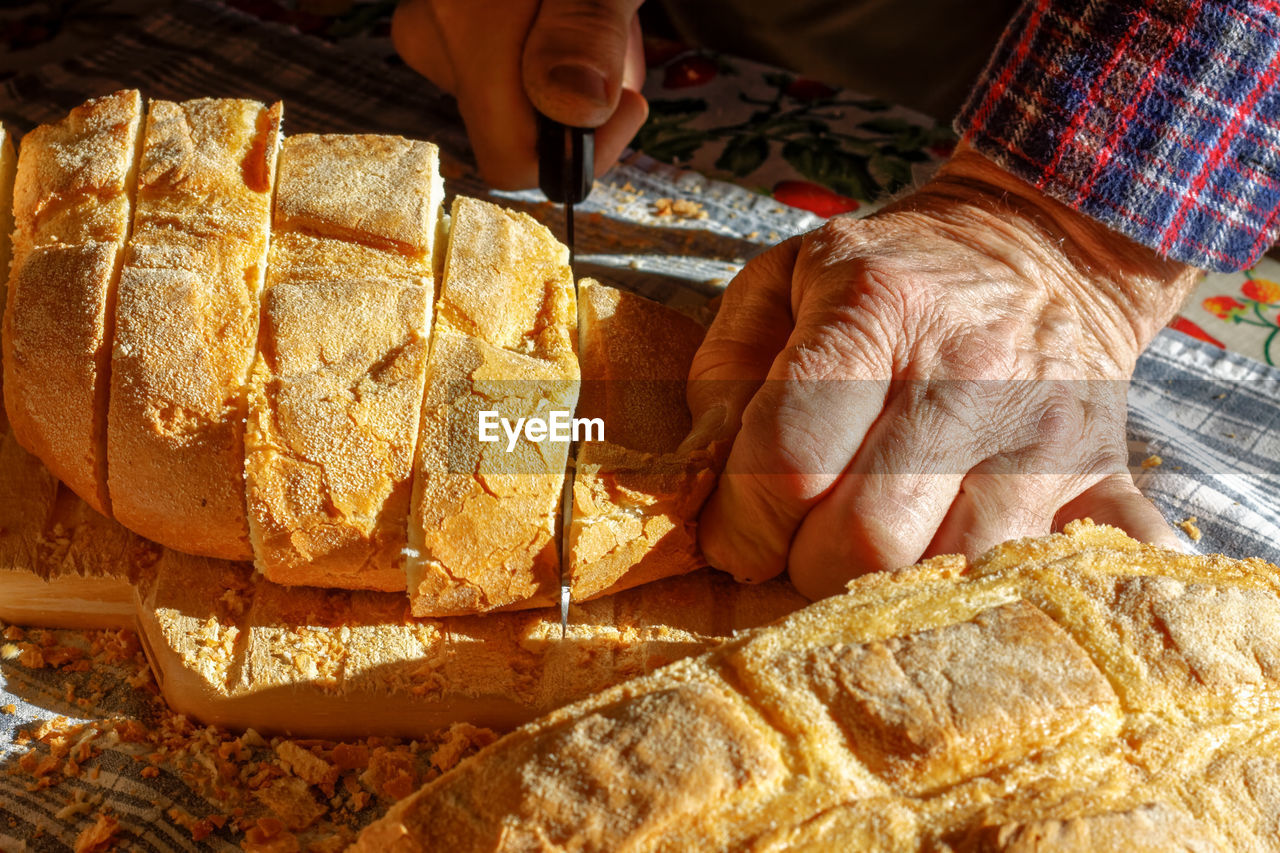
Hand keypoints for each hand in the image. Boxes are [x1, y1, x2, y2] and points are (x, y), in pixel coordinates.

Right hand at [392, 0, 648, 187]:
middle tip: (611, 28)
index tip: (628, 103)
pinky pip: (506, 77)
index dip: (578, 153)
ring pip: (513, 105)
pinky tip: (567, 8)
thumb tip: (570, 107)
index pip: (510, 160)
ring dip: (571, 75)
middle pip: (514, 132)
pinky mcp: (446, 33)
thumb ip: (587, 27)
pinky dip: (550, 54)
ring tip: (593, 7)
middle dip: (577, 103)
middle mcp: (430, 35)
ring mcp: (432, 34)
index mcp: (462, 23)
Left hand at [686, 145, 1200, 598]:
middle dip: (808, 565)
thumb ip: (724, 371)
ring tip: (872, 550)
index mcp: (877, 309)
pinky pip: (1087, 564)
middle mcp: (969, 373)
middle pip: (868, 538)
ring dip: (892, 586)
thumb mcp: (783, 280)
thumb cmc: (891, 274)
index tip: (733, 538)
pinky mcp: (1101, 473)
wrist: (1041, 244)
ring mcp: (1045, 432)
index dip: (742, 526)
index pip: (790, 464)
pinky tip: (994, 585)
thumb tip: (706, 472)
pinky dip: (1040, 593)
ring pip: (951, 573)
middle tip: (801, 544)